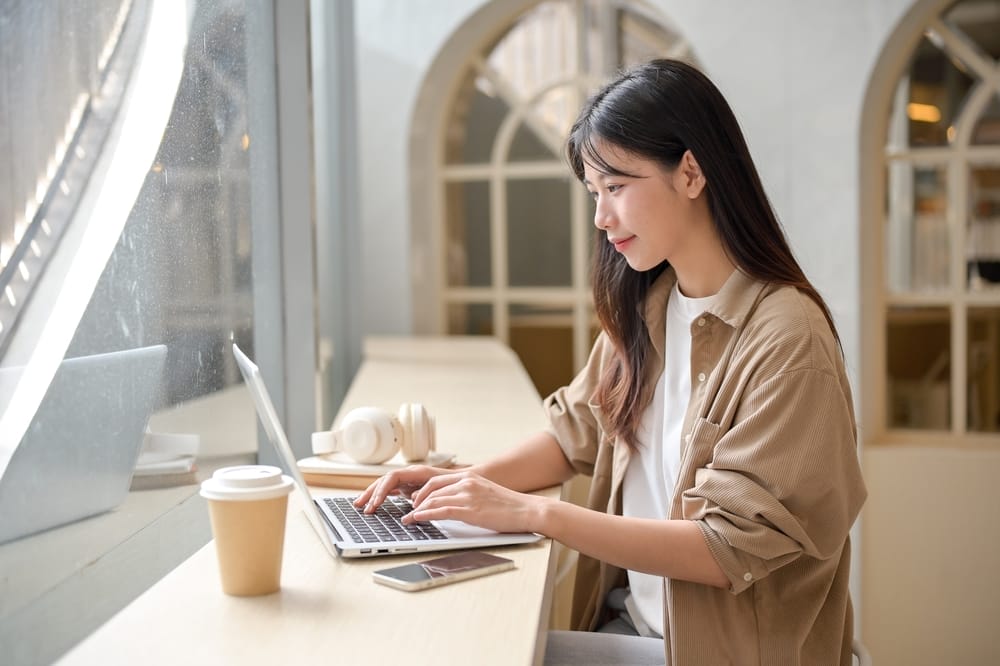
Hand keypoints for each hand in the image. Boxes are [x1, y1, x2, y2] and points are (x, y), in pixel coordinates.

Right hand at [354, 465, 450, 512]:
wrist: (466, 480)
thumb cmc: (455, 483)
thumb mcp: (441, 488)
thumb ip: (426, 492)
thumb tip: (413, 500)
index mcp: (416, 472)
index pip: (392, 477)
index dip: (382, 490)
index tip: (375, 503)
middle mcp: (409, 474)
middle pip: (384, 481)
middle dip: (371, 492)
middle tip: (360, 505)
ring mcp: (408, 480)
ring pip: (385, 485)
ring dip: (373, 494)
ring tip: (361, 505)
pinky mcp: (409, 487)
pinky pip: (391, 490)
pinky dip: (381, 496)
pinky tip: (374, 504)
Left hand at [404, 470, 546, 533]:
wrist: (526, 510)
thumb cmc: (509, 506)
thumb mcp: (485, 493)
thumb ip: (468, 494)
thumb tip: (451, 504)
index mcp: (469, 477)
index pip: (437, 480)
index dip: (422, 491)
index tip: (415, 500)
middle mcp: (466, 482)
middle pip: (431, 488)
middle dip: (416, 500)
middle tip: (409, 510)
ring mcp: (467, 495)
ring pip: (433, 500)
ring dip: (417, 510)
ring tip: (408, 519)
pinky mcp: (469, 509)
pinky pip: (440, 510)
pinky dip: (425, 515)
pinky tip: (417, 519)